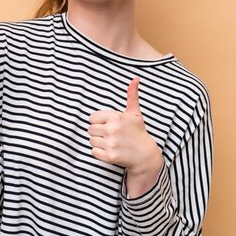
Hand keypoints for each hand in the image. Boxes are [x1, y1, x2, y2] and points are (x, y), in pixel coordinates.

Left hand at [88, 78, 162, 194]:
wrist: (145, 155)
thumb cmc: (138, 132)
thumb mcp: (135, 113)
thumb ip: (132, 95)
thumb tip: (136, 78)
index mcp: (115, 117)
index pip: (92, 118)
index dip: (99, 121)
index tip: (109, 125)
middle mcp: (112, 130)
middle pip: (90, 129)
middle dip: (98, 132)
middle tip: (110, 135)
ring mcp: (110, 144)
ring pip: (91, 140)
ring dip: (99, 142)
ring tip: (111, 142)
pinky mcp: (109, 157)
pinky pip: (93, 152)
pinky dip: (99, 152)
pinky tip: (110, 150)